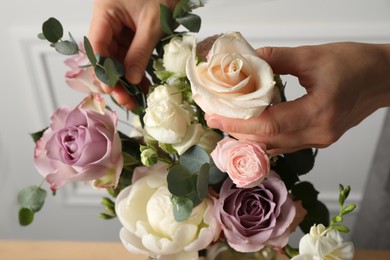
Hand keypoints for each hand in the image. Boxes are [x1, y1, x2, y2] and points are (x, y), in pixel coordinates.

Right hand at [88, 0, 177, 108]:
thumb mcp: (152, 25)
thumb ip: (140, 53)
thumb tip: (132, 80)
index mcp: (105, 13)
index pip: (96, 47)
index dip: (103, 71)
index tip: (112, 91)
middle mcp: (107, 20)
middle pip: (106, 56)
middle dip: (116, 80)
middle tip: (127, 101)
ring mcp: (119, 26)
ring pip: (118, 57)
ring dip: (127, 78)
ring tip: (137, 99)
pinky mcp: (132, 30)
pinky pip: (130, 53)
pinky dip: (136, 68)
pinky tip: (143, 85)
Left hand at [206, 42, 389, 154]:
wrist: (383, 78)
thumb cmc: (357, 64)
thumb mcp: (313, 56)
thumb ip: (277, 59)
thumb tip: (249, 61)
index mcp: (320, 111)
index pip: (269, 125)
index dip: (238, 123)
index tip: (215, 117)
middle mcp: (319, 132)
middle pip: (269, 140)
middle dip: (238, 132)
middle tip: (215, 119)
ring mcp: (320, 139)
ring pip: (276, 146)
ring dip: (250, 137)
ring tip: (228, 123)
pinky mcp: (319, 138)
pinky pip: (286, 144)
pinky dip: (265, 137)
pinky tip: (251, 128)